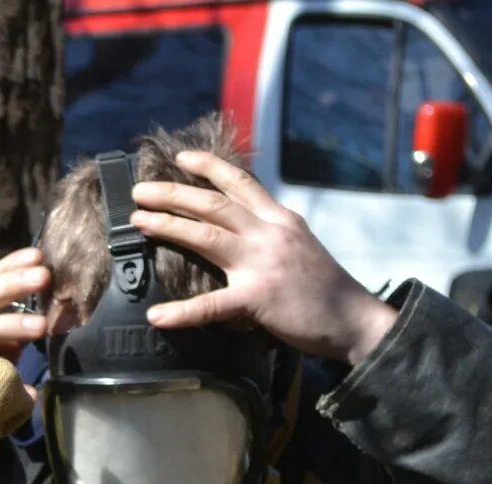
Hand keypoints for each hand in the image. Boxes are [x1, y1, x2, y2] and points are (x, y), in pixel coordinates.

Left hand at [130, 150, 397, 364]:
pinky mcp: (259, 298)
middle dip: (173, 193)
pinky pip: (212, 305)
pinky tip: (157, 316)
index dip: (208, 167)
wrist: (353, 318)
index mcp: (279, 219)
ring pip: (207, 235)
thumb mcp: (296, 245)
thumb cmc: (321, 287)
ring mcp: (263, 263)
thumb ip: (266, 231)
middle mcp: (270, 232)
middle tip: (140, 190)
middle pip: (214, 203)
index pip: (240, 183)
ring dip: (168, 225)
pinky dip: (182, 312)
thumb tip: (234, 225)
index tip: (181, 157)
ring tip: (138, 222)